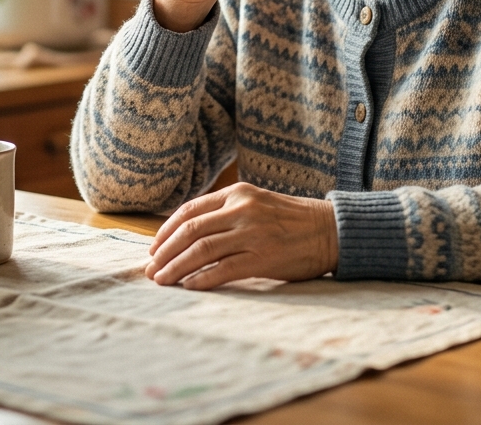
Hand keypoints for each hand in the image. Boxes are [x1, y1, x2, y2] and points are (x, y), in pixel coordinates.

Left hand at [145, 182, 337, 288]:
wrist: (330, 231)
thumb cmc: (290, 220)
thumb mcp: (256, 203)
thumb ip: (226, 212)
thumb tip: (187, 234)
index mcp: (238, 193)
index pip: (189, 210)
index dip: (165, 231)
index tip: (154, 248)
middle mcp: (242, 209)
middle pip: (189, 231)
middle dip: (164, 252)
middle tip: (150, 269)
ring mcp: (252, 233)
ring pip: (200, 251)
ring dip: (175, 268)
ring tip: (162, 281)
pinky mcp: (263, 258)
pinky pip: (222, 270)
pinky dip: (201, 280)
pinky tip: (189, 287)